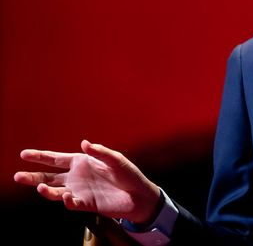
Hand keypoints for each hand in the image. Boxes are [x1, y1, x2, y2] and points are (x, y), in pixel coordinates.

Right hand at [14, 140, 161, 223]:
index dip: (40, 156)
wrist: (139, 196)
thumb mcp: (116, 160)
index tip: (24, 154)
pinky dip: (66, 201)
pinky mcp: (85, 204)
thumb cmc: (128, 174)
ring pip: (55, 192)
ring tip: (39, 187)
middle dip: (32, 176)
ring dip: (46, 191)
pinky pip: (71, 203)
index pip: (56, 159)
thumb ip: (100, 152)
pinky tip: (66, 197)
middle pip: (49, 176)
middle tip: (17, 176)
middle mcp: (76, 177)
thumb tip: (84, 142)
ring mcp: (79, 191)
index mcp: (81, 162)